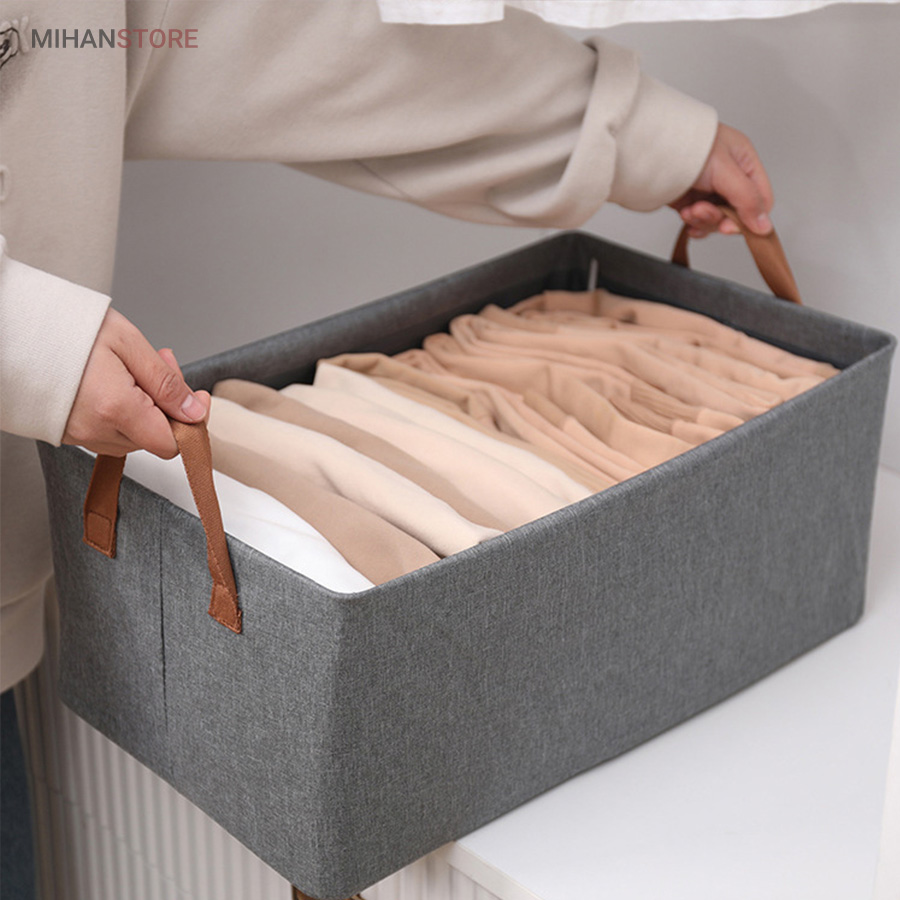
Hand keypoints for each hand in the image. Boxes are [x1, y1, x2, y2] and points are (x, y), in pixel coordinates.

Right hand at [62, 308, 208, 457]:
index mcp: (117, 409)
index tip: (195, 398)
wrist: (16, 329)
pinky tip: (118, 380)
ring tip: (135, 367)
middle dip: (168, 404)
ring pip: (134, 435)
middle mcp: (97, 430)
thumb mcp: (129, 344)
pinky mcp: (70, 432)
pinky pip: (110, 431)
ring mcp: (80, 435)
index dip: (190, 423)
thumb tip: (194, 411)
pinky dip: (123, 410)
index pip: (172, 444)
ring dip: (147, 406)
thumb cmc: (66, 328)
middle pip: (155, 438)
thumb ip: (166, 383)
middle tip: (163, 364)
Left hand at [669, 123, 773, 238]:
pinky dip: (694, 224)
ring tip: (689, 210)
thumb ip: (747, 199)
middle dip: (718, 217)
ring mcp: (709, 190)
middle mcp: (729, 176)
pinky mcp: (690, 200)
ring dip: (703, 220)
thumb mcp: (724, 171)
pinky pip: (700, 222)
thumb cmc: (687, 147)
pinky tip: (686, 217)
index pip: (760, 199)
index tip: (730, 226)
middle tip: (702, 211)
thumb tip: (764, 226)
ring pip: (717, 220)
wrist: (648, 149)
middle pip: (737, 214)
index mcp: (744, 162)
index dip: (749, 218)